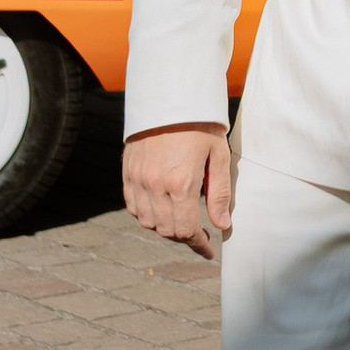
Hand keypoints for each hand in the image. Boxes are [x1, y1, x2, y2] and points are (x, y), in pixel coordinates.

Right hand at [123, 125, 234, 257]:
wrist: (169, 99)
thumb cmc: (201, 126)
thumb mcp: (218, 157)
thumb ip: (220, 194)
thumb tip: (223, 226)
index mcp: (181, 183)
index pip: (186, 230)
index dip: (198, 245)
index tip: (208, 249)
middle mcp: (155, 186)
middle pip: (166, 230)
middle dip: (184, 237)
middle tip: (199, 233)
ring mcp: (137, 180)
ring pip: (147, 222)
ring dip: (165, 227)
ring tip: (182, 219)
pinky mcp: (127, 173)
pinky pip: (133, 207)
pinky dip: (146, 215)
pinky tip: (161, 209)